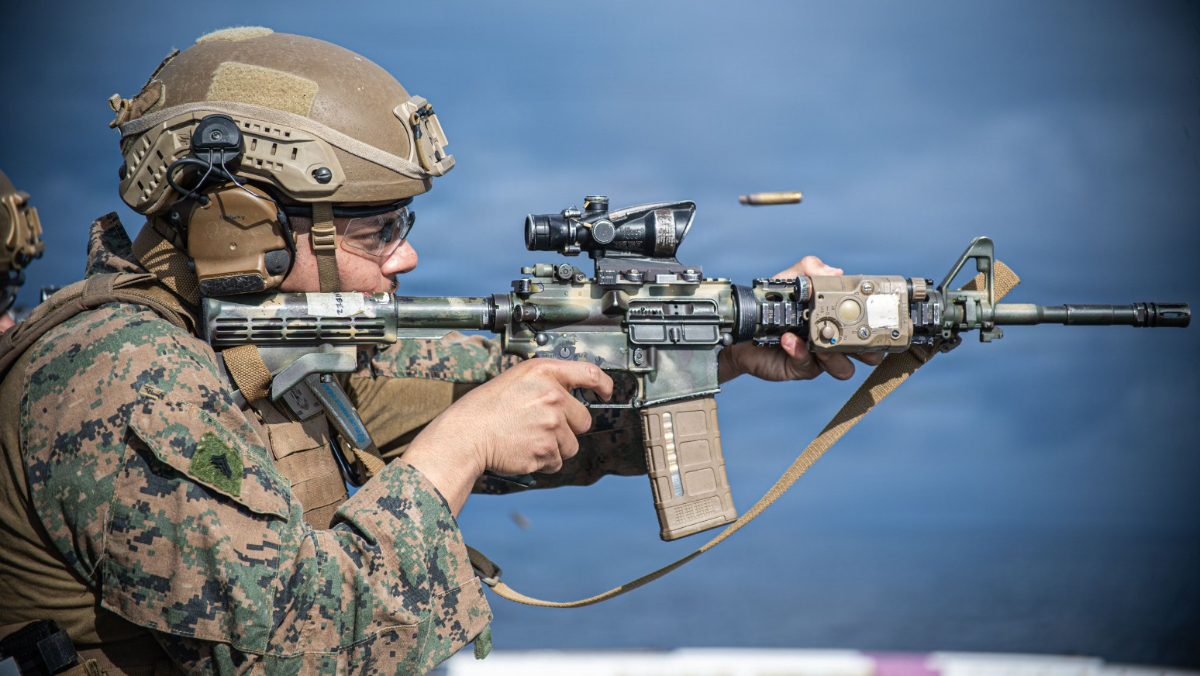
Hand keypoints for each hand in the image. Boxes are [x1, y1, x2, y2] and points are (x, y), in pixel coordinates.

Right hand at [402, 359, 612, 513]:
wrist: (466, 435)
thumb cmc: (486, 408)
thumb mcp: (517, 379)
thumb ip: (547, 382)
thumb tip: (571, 395)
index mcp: (545, 372)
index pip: (591, 373)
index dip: (604, 385)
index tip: (605, 393)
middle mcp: (553, 396)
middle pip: (584, 420)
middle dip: (568, 427)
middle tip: (541, 427)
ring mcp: (551, 425)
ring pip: (571, 445)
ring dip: (555, 447)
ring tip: (528, 438)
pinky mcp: (546, 451)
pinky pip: (557, 462)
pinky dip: (543, 461)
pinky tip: (523, 450)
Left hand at [717, 255, 884, 382]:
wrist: (742, 328)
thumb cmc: (771, 304)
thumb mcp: (788, 281)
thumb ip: (808, 269)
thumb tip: (834, 271)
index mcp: (838, 318)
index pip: (868, 323)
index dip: (878, 322)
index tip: (878, 312)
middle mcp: (834, 340)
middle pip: (869, 354)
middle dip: (870, 348)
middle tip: (857, 333)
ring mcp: (820, 357)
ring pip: (844, 368)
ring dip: (835, 354)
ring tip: (817, 337)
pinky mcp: (801, 368)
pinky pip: (809, 365)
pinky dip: (800, 352)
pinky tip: (788, 340)